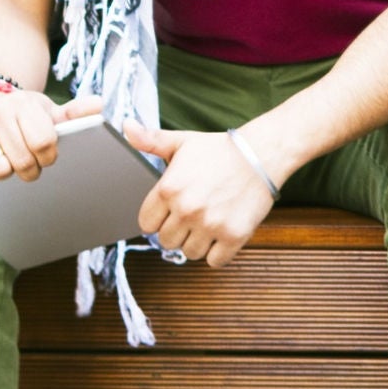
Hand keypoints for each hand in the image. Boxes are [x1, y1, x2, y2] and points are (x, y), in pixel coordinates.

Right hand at [0, 92, 98, 181]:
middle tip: (36, 162)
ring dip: (15, 171)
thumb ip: (74, 112)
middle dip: (35, 168)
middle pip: (25, 160)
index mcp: (24, 105)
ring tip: (19, 162)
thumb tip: (98, 104)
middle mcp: (0, 113)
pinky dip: (0, 170)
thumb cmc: (28, 112)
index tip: (49, 155)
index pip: (43, 142)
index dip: (49, 156)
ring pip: (3, 168)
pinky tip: (5, 162)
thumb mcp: (51, 110)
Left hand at [127, 125, 277, 267]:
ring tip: (208, 226)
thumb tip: (126, 127)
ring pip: (190, 253)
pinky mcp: (234, 235)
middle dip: (177, 232)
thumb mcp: (181, 142)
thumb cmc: (220, 150)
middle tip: (192, 219)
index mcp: (168, 190)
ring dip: (197, 243)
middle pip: (167, 241)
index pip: (146, 224)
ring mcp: (211, 225)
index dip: (158, 220)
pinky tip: (222, 236)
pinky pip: (215, 261)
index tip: (171, 214)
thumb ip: (150, 140)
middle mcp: (186, 210)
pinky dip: (218, 253)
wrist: (261, 154)